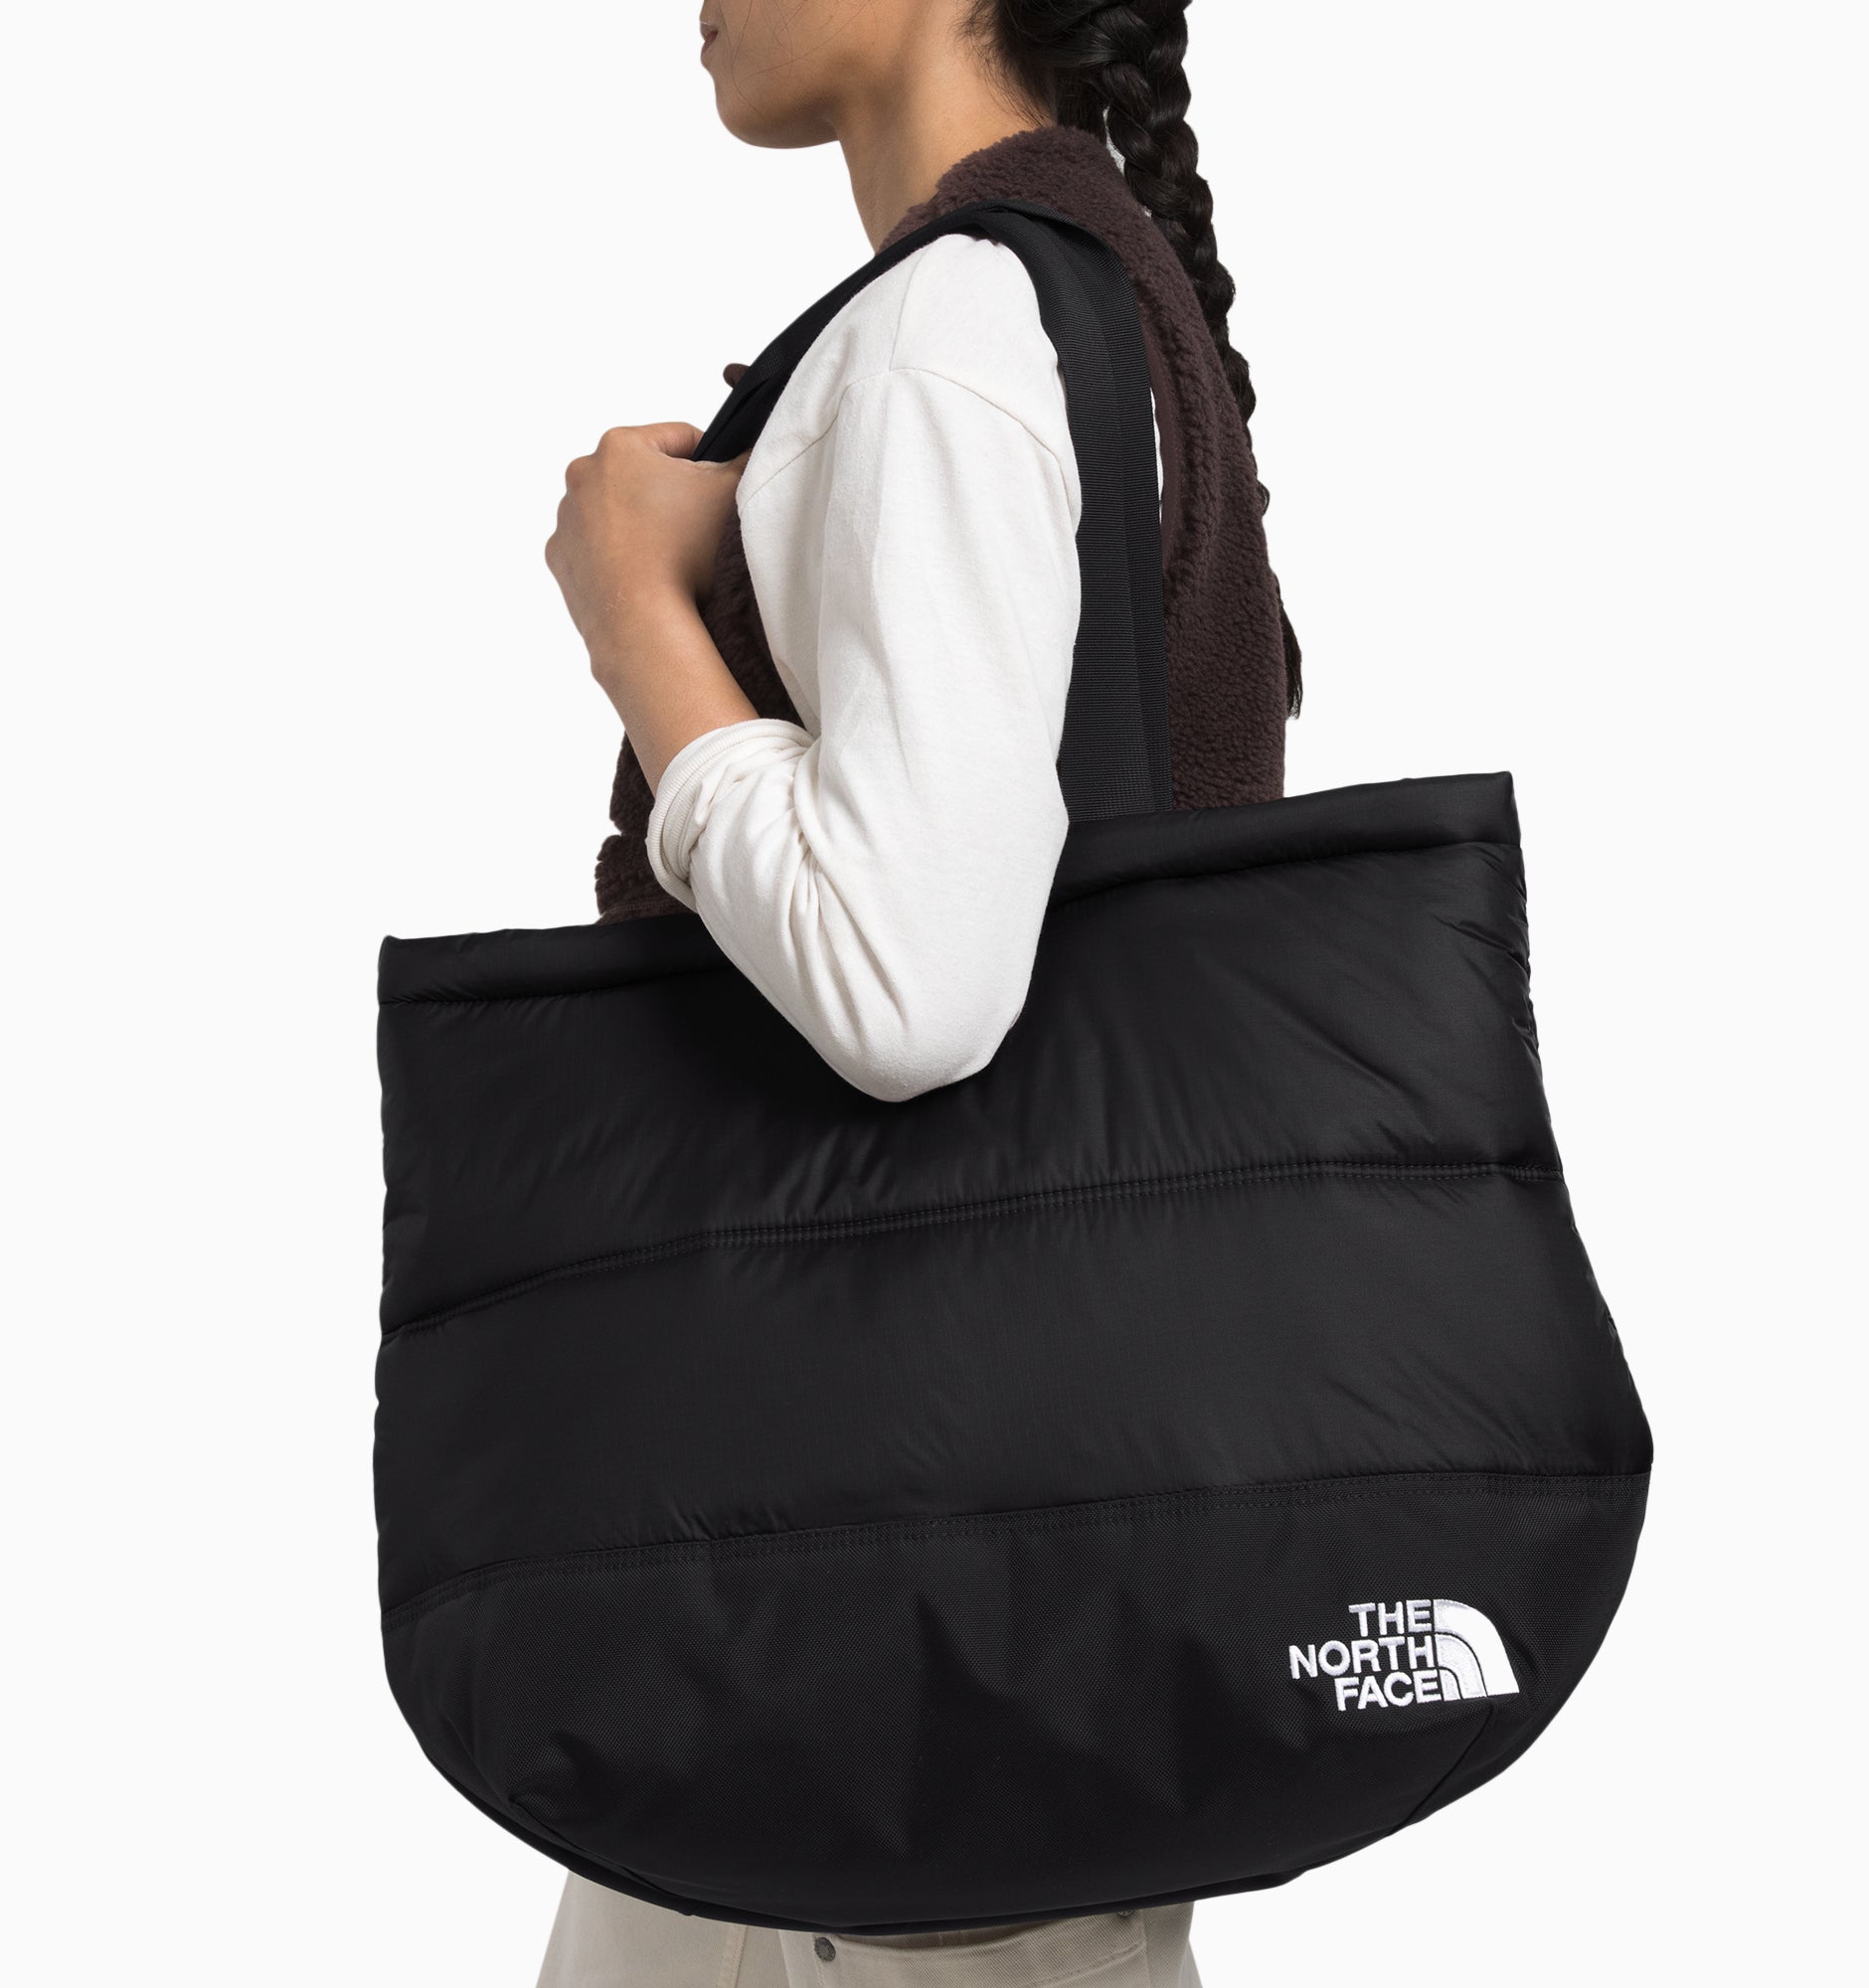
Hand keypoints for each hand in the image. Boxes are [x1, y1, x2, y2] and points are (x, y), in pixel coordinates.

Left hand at [544, 417, 758, 790]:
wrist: (643, 624)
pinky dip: (618, 555)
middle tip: (695, 528)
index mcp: (620, 445)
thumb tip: (748, 450)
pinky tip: (643, 574)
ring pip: (617, 511)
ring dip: (642, 524)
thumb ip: (744, 459)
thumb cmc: (683, 554)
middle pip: (643, 474)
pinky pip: (597, 548)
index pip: (680, 439)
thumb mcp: (731, 492)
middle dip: (669, 494)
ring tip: (669, 556)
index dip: (709, 463)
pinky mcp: (561, 560)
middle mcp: (582, 475)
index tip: (718, 493)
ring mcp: (567, 520)